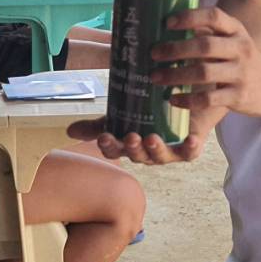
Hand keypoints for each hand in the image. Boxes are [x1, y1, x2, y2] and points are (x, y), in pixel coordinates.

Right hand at [66, 119, 214, 164]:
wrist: (182, 105)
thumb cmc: (146, 115)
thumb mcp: (119, 116)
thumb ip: (96, 125)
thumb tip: (69, 131)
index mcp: (127, 146)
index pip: (114, 150)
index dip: (109, 145)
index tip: (104, 136)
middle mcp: (146, 153)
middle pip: (137, 155)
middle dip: (133, 148)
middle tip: (132, 137)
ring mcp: (168, 153)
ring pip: (160, 156)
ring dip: (156, 149)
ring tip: (152, 138)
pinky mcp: (188, 149)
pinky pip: (189, 153)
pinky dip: (190, 148)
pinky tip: (191, 140)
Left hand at [155, 7, 260, 117]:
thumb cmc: (244, 60)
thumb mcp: (233, 40)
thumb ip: (208, 34)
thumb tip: (167, 29)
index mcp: (236, 30)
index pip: (214, 16)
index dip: (190, 17)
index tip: (167, 23)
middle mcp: (240, 48)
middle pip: (204, 46)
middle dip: (175, 49)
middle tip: (153, 54)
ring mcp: (240, 73)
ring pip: (203, 73)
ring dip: (175, 75)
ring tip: (155, 77)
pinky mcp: (238, 96)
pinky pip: (208, 99)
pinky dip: (187, 99)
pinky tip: (173, 99)